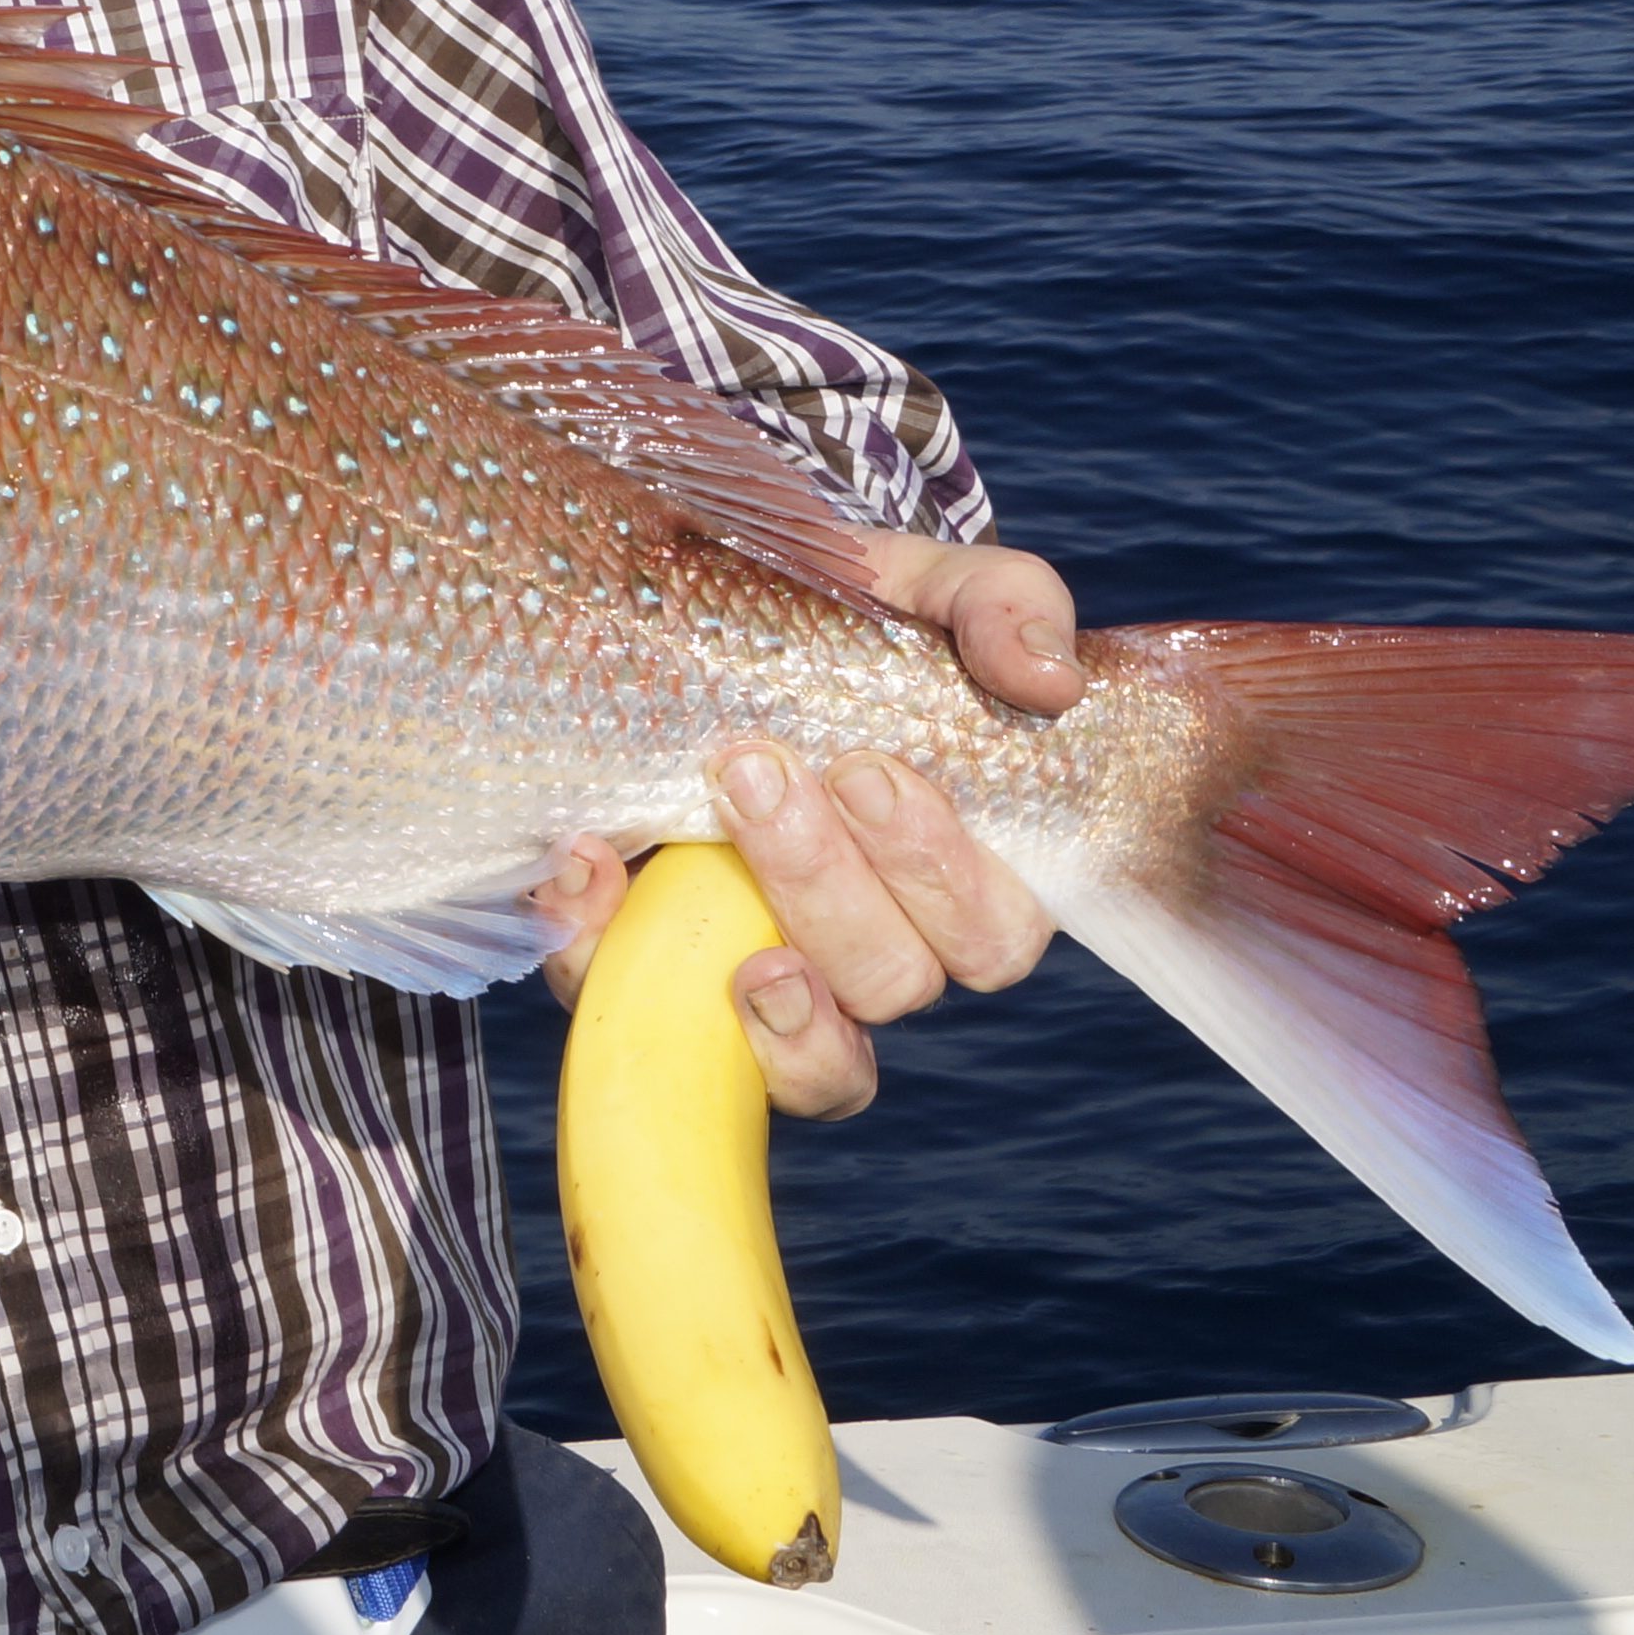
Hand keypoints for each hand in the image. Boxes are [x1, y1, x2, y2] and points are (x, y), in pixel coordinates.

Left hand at [524, 529, 1081, 1117]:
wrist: (699, 617)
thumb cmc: (842, 623)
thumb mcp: (922, 586)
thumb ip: (1003, 605)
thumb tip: (1051, 677)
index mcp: (961, 877)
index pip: (991, 933)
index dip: (937, 872)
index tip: (864, 769)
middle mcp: (877, 946)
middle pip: (890, 980)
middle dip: (825, 884)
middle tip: (758, 774)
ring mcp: (770, 973)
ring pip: (806, 1048)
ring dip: (756, 964)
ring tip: (701, 855)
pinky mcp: (659, 974)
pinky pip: (644, 1014)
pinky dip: (604, 949)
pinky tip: (582, 864)